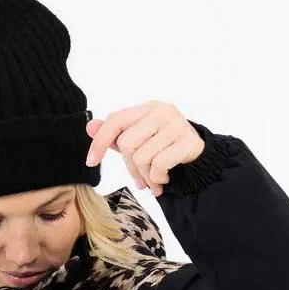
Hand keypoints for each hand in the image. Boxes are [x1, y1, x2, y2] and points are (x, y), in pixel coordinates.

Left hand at [84, 99, 205, 196]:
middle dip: (130, 168)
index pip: (115, 120)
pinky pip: (159, 165)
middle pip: (127, 144)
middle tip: (139, 180)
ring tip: (154, 181)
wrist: (198, 157)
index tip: (91, 162)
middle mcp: (161, 111)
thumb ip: (115, 135)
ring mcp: (176, 125)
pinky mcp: (187, 141)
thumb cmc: (164, 148)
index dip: (99, 141)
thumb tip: (90, 127)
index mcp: (147, 108)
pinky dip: (158, 178)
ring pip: (142, 158)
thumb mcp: (139, 141)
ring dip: (145, 177)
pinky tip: (164, 179)